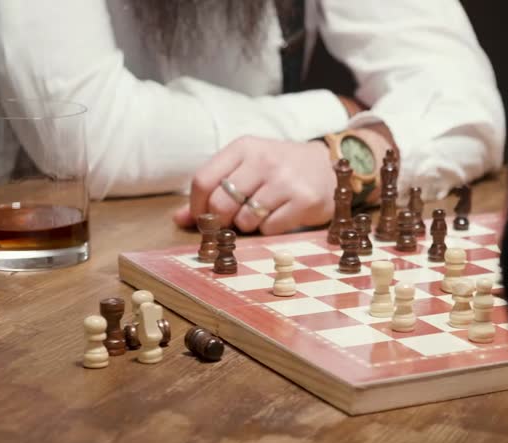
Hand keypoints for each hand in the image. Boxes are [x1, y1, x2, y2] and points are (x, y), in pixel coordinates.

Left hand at [173, 136, 335, 234]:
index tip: (204, 218)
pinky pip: (270, 228)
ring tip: (259, 215)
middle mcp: (264, 160)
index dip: (198, 206)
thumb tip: (179, 219)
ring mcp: (286, 180)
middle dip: (222, 221)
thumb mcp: (246, 168)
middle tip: (232, 222)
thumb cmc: (279, 169)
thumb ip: (213, 191)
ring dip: (248, 226)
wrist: (327, 166)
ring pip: (245, 219)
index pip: (203, 180)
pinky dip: (269, 229)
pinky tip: (279, 217)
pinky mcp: (305, 200)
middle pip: (221, 203)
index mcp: (244, 147)